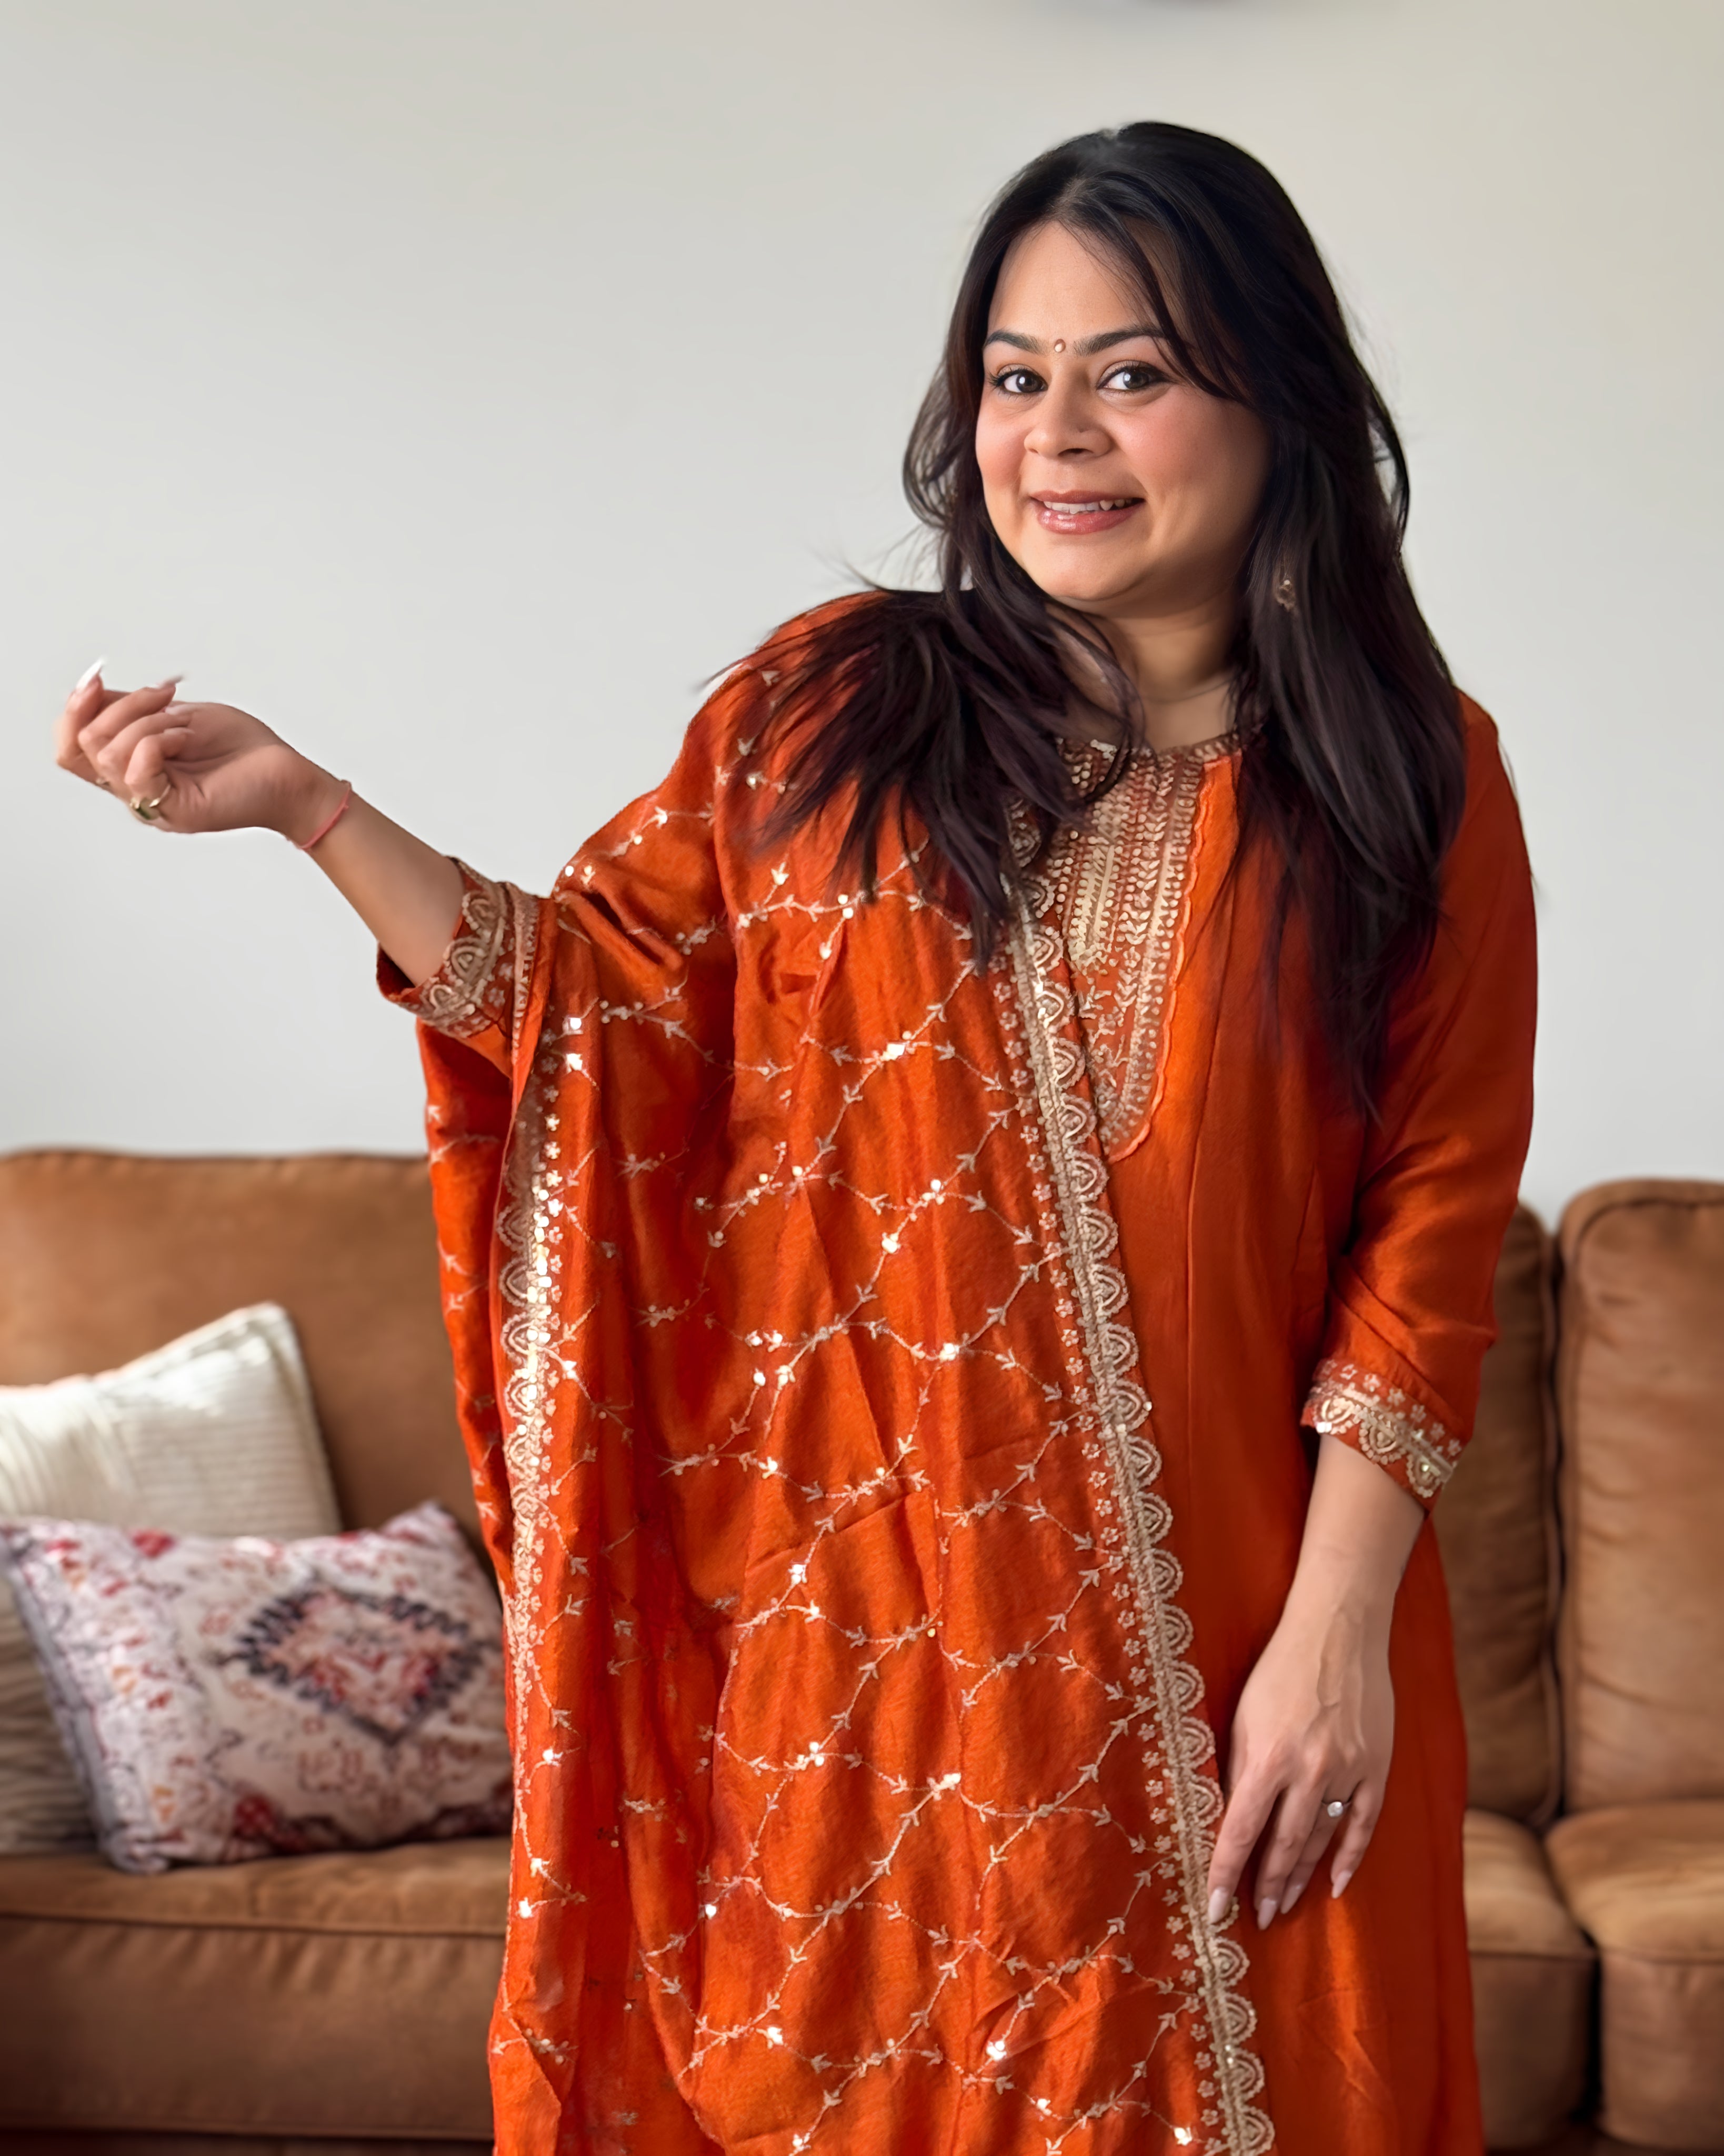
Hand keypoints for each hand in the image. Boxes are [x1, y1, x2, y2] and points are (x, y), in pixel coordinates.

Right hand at [54, 664, 342, 842]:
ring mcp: (152, 804)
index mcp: (130, 768)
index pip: (70, 748)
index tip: (97, 678)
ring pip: (108, 754)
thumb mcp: (176, 715)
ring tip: (184, 723)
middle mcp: (134, 790)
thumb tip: (91, 692)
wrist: (286, 773)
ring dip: (146, 722)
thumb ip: (131, 709)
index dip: (72, 709)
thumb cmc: (242, 748)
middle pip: (84, 744)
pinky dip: (158, 742)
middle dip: (122, 705)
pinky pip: (137, 772)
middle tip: (167, 695)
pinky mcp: (174, 811)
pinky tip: (185, 738)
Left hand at [1204, 1597, 1392, 1929]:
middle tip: (1256, 1917)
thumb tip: (1232, 1819)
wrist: (1338, 1628)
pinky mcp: (1377, 1767)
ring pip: (1320, 1840)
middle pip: (1283, 1845)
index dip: (1226, 1871)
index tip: (1215, 1908)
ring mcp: (1348, 1771)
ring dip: (1300, 1877)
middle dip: (1267, 1885)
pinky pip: (1362, 1825)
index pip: (1242, 1830)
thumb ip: (1239, 1768)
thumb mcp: (1244, 1715)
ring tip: (1284, 1904)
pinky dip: (1349, 1857)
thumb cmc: (1280, 1668)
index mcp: (1268, 1755)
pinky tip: (1335, 1884)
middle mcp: (1310, 1770)